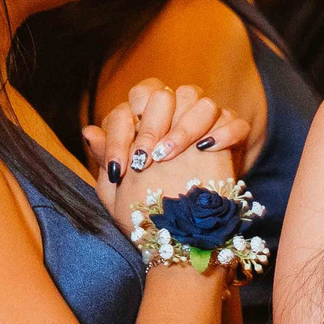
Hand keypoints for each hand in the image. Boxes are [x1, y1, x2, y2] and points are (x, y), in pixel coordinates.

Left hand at [82, 79, 248, 226]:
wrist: (186, 227)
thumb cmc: (148, 205)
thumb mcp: (120, 189)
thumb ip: (107, 158)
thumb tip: (89, 132)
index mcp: (145, 119)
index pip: (128, 108)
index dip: (119, 135)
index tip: (118, 168)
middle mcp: (176, 112)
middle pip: (164, 96)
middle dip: (151, 128)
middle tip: (144, 159)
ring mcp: (207, 121)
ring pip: (202, 103)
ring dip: (184, 128)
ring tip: (170, 156)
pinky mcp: (233, 135)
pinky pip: (234, 122)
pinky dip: (223, 132)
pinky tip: (207, 150)